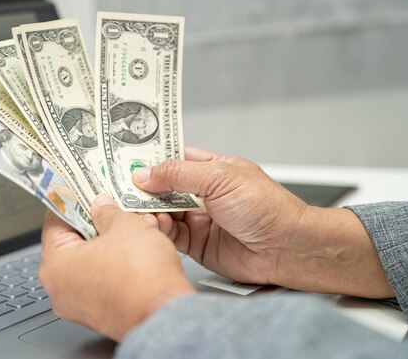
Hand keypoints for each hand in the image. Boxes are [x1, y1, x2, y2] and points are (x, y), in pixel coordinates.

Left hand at [39, 195, 194, 341]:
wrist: (165, 313)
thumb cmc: (140, 276)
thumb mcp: (124, 225)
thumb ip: (107, 211)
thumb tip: (101, 207)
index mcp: (55, 264)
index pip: (54, 221)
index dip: (73, 201)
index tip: (83, 191)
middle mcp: (60, 288)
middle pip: (73, 243)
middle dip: (96, 222)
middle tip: (111, 206)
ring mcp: (79, 305)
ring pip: (91, 261)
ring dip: (110, 242)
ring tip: (131, 227)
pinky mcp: (100, 314)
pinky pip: (103, 279)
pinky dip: (117, 263)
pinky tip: (136, 250)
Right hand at [133, 147, 393, 297]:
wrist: (287, 248)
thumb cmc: (267, 207)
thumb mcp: (220, 178)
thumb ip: (178, 175)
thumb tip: (144, 173)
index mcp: (211, 168)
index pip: (172, 159)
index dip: (149, 160)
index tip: (123, 161)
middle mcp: (202, 193)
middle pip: (162, 188)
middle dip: (142, 189)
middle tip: (119, 188)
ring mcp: (199, 219)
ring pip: (162, 212)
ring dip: (148, 212)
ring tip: (138, 211)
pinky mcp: (197, 244)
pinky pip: (170, 235)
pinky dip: (159, 231)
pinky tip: (154, 227)